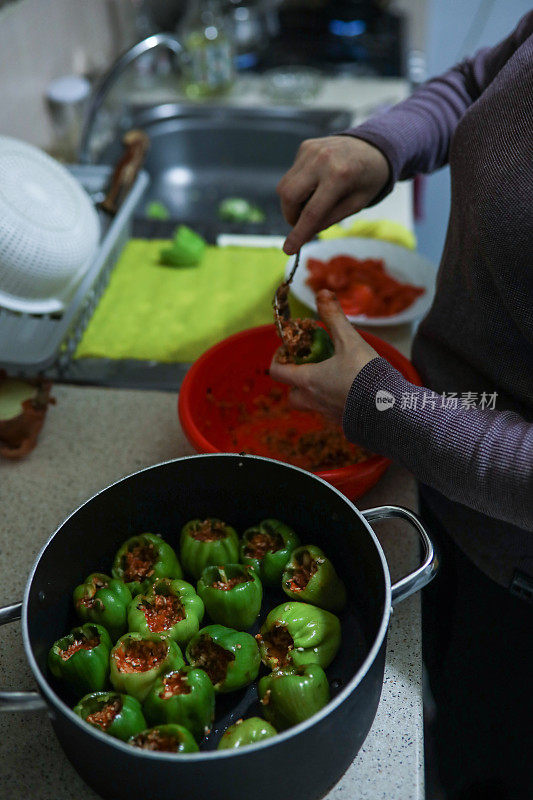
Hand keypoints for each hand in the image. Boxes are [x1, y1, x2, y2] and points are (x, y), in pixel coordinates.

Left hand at [269, 290, 378, 424]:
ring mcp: (328, 415)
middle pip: (292, 395)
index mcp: (308, 380)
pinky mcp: (343, 424)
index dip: (278, 359)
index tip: (291, 350)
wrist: (391, 409)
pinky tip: (349, 391)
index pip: (277, 372)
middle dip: (296, 381)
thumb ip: (333, 317)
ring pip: (310, 405)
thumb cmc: (365, 373)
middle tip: (311, 366)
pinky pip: (329, 413)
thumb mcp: (349, 340)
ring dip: (314, 392)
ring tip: (332, 377)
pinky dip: (332, 402)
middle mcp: (313, 400)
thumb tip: (322, 293)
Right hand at [277, 135, 389, 254]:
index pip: (312, 212)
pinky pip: (291, 175)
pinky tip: (315, 184)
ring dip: (292, 203)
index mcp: (340, 176)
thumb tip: (304, 233)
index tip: (288, 249)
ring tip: (311, 204)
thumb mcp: (356, 205)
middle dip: (290, 216)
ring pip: (284, 186)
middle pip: (289, 196)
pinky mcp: (305, 147)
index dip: (299, 233)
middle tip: (302, 224)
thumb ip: (330, 219)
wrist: (373, 146)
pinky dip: (298, 187)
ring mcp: (311, 150)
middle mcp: (322, 160)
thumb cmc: (367, 180)